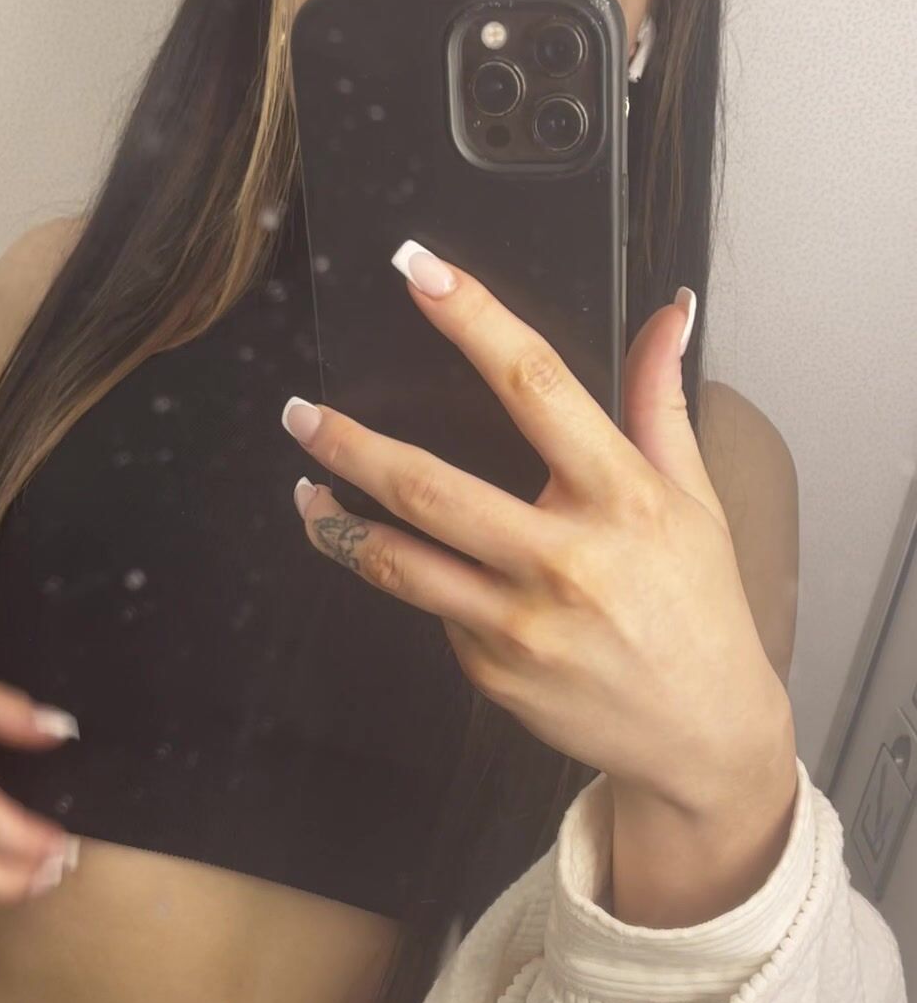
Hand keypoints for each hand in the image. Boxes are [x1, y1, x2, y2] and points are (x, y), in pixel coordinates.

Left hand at [283, 241, 796, 903]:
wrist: (702, 733)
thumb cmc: (698, 605)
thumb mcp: (694, 497)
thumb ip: (660, 400)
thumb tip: (668, 312)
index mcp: (622, 497)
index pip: (536, 385)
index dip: (472, 319)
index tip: (419, 270)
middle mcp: (566, 558)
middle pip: (430, 484)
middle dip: (349, 443)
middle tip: (299, 414)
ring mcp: (522, 623)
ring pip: (400, 561)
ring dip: (337, 524)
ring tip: (307, 495)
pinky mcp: (492, 671)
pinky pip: (436, 612)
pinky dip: (424, 585)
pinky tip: (428, 573)